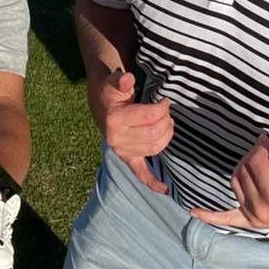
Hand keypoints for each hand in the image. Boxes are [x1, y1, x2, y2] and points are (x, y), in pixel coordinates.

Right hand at [92, 69, 171, 194]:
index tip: (166, 101)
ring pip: (154, 148)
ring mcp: (122, 151)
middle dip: (166, 121)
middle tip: (167, 112)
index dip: (162, 108)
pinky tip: (165, 190)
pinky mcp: (126, 158)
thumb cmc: (111, 93)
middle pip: (154, 133)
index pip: (149, 117)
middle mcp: (116, 139)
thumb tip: (126, 78)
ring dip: (166, 136)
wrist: (100, 106)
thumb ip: (121, 80)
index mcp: (114, 120)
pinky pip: (139, 173)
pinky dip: (152, 183)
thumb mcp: (114, 82)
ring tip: (168, 124)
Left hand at [189, 134, 268, 228]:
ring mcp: (255, 218)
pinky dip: (211, 216)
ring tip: (257, 162)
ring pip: (235, 184)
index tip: (266, 140)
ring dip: (242, 169)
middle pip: (243, 171)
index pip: (255, 162)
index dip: (259, 147)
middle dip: (251, 156)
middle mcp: (261, 209)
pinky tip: (195, 211)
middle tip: (263, 149)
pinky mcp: (253, 222)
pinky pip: (228, 219)